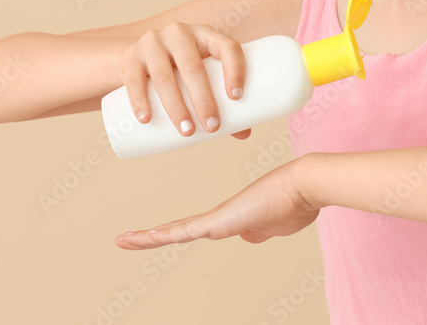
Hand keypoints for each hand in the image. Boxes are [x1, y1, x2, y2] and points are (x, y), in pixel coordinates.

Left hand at [114, 160, 318, 247]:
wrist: (303, 185)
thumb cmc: (297, 202)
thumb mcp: (277, 226)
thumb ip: (261, 230)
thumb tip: (247, 236)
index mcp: (233, 218)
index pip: (197, 228)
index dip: (177, 232)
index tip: (162, 234)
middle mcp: (221, 216)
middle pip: (179, 228)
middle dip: (153, 235)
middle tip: (128, 238)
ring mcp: (219, 217)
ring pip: (174, 231)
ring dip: (147, 238)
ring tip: (123, 241)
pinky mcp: (220, 221)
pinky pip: (182, 233)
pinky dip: (159, 237)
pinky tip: (142, 238)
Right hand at [118, 22, 250, 139]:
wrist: (139, 57)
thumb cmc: (180, 69)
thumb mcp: (201, 74)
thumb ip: (221, 99)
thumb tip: (244, 132)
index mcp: (205, 35)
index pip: (226, 47)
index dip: (234, 70)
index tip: (236, 98)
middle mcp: (179, 33)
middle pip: (193, 67)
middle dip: (204, 100)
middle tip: (212, 126)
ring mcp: (152, 42)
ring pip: (164, 76)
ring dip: (176, 106)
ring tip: (186, 130)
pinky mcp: (130, 57)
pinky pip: (134, 79)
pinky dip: (140, 101)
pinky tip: (146, 118)